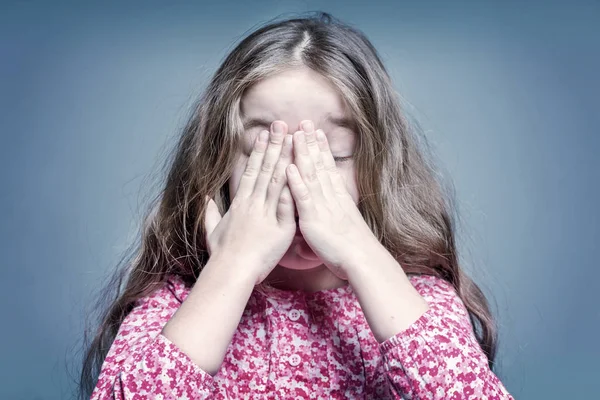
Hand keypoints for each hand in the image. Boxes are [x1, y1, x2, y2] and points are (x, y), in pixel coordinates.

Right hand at [204, 122, 295, 284]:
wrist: (230, 272)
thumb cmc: (221, 255)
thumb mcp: (211, 230)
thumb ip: (209, 212)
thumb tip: (205, 198)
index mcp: (240, 204)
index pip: (250, 172)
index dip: (258, 152)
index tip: (263, 134)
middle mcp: (252, 204)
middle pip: (265, 169)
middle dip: (273, 145)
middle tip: (280, 124)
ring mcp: (266, 214)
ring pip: (277, 181)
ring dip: (285, 158)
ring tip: (292, 139)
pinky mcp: (280, 228)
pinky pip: (288, 205)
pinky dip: (294, 188)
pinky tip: (301, 171)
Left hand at [285, 120, 378, 279]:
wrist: (361, 260)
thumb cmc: (353, 247)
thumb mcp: (345, 223)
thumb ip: (337, 210)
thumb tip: (335, 204)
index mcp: (337, 197)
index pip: (327, 167)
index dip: (321, 149)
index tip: (316, 132)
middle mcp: (330, 197)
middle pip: (319, 165)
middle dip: (311, 142)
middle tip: (305, 121)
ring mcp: (322, 206)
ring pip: (310, 175)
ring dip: (302, 154)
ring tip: (295, 134)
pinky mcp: (313, 219)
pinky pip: (303, 197)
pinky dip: (296, 181)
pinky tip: (289, 166)